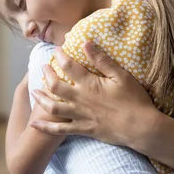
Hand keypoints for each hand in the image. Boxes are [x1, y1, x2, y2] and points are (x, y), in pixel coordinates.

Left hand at [30, 42, 160, 146]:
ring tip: (34, 91)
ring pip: (52, 106)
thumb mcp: (121, 76)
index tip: (56, 50)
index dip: (60, 56)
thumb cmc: (134, 99)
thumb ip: (102, 60)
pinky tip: (34, 124)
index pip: (68, 66)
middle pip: (55, 85)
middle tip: (43, 67)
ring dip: (41, 98)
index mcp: (89, 84)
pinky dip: (45, 126)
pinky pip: (59, 130)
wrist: (139, 127)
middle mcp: (80, 99)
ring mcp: (79, 115)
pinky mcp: (83, 129)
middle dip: (47, 74)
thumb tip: (86, 43)